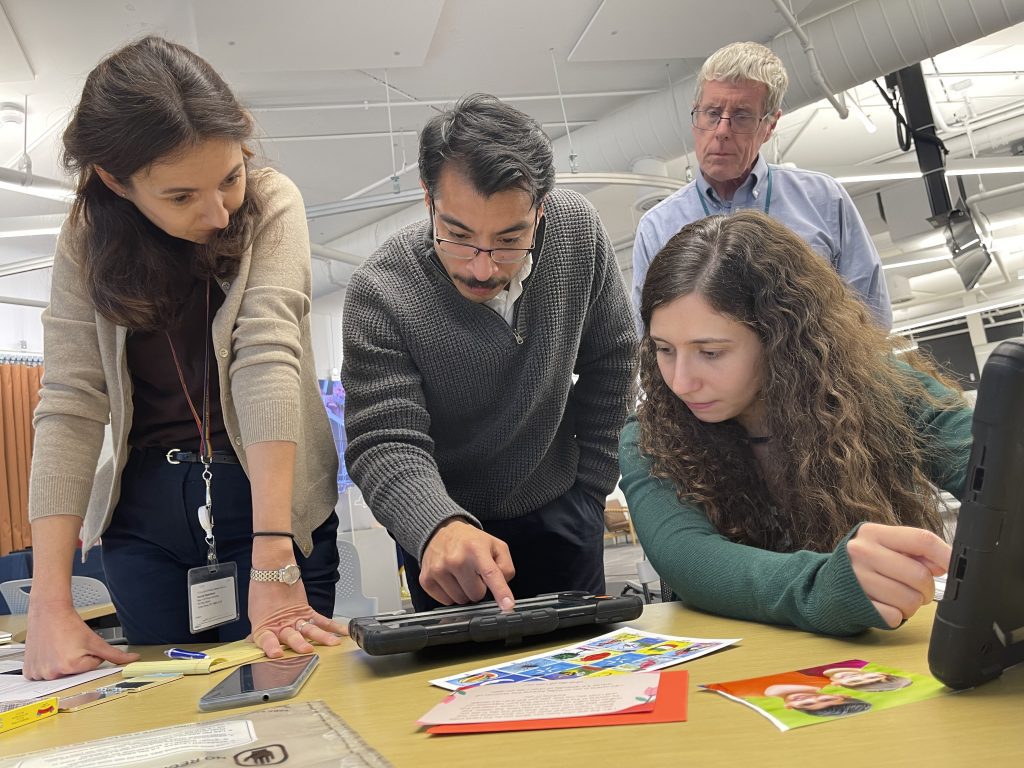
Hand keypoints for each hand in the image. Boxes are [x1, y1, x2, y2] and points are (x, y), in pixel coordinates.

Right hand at [23, 602, 139, 680]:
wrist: (49, 612)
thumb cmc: (69, 624)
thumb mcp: (95, 640)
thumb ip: (115, 653)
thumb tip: (133, 660)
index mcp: (70, 666)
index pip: (92, 667)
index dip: (91, 654)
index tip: (82, 645)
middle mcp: (53, 673)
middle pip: (76, 672)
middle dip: (76, 661)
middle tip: (68, 646)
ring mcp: (39, 673)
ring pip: (60, 673)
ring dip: (61, 663)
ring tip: (58, 648)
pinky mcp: (29, 671)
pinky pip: (43, 674)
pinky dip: (47, 666)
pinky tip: (48, 653)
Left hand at [247, 577, 345, 657]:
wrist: (272, 570)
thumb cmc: (262, 591)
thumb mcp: (255, 614)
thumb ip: (260, 631)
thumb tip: (254, 642)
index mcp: (266, 626)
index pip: (267, 640)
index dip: (271, 647)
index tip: (276, 654)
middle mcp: (283, 624)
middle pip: (292, 636)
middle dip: (300, 644)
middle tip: (306, 649)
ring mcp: (297, 617)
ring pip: (310, 629)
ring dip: (322, 637)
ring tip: (332, 643)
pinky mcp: (307, 610)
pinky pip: (321, 620)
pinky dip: (333, 627)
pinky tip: (342, 633)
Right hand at [419, 518, 515, 608]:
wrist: (440, 531)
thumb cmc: (470, 541)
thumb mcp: (495, 545)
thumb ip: (506, 566)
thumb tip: (503, 587)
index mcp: (476, 548)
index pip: (491, 574)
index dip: (501, 592)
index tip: (508, 606)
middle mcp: (456, 559)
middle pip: (477, 594)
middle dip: (478, 587)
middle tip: (473, 573)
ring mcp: (439, 570)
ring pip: (461, 600)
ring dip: (464, 591)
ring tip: (461, 575)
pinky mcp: (426, 579)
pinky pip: (446, 601)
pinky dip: (451, 594)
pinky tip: (450, 579)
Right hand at [847, 523, 951, 627]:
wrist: (822, 586)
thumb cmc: (860, 566)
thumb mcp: (881, 547)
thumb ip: (912, 551)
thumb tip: (944, 562)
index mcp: (873, 533)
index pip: (921, 539)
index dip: (945, 555)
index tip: (954, 567)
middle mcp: (862, 552)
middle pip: (920, 575)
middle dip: (926, 588)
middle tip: (916, 589)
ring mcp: (858, 579)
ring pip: (911, 600)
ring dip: (911, 605)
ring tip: (896, 597)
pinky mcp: (857, 604)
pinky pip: (896, 616)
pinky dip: (896, 616)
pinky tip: (883, 606)